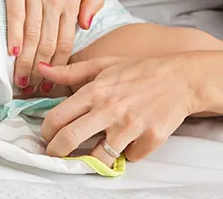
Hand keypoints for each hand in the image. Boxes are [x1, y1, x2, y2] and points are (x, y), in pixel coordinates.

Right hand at [0, 0, 103, 92]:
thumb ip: (91, 0)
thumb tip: (86, 26)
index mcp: (72, 1)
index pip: (67, 41)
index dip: (60, 67)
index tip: (52, 86)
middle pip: (48, 43)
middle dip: (41, 71)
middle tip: (33, 92)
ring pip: (31, 34)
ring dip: (26, 60)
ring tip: (20, 81)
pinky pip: (14, 15)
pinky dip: (13, 35)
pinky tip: (10, 52)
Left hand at [38, 56, 198, 166]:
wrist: (181, 79)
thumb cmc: (139, 70)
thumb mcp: (102, 64)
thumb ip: (69, 72)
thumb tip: (42, 69)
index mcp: (94, 91)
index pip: (57, 116)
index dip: (46, 131)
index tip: (46, 135)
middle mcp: (109, 109)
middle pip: (70, 139)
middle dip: (56, 151)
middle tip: (56, 154)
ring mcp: (131, 126)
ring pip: (99, 156)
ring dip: (92, 159)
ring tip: (89, 154)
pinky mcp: (151, 138)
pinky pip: (130, 157)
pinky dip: (126, 153)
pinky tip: (127, 142)